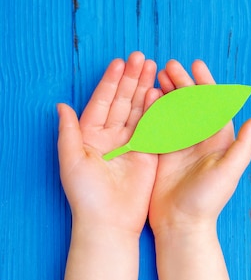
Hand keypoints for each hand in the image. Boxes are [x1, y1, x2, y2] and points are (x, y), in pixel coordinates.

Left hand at [57, 51, 159, 236]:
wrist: (110, 221)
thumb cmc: (86, 194)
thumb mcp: (71, 160)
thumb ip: (68, 132)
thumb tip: (61, 106)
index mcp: (91, 136)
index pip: (102, 102)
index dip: (111, 81)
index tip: (119, 62)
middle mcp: (112, 137)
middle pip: (123, 101)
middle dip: (132, 79)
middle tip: (142, 58)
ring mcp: (132, 145)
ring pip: (139, 111)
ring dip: (145, 89)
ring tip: (154, 68)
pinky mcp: (148, 154)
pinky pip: (154, 128)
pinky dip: (157, 111)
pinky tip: (160, 94)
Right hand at [148, 59, 250, 236]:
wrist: (181, 224)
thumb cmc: (208, 200)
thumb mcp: (228, 171)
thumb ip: (243, 146)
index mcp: (219, 141)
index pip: (213, 105)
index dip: (205, 84)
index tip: (196, 65)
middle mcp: (200, 140)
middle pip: (192, 104)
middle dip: (182, 83)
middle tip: (169, 65)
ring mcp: (181, 146)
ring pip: (174, 111)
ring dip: (167, 93)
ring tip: (156, 75)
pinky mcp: (163, 154)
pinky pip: (158, 126)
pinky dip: (153, 111)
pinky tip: (145, 97)